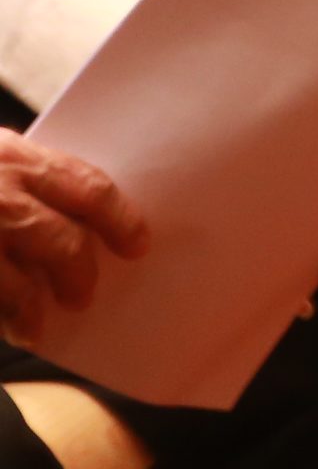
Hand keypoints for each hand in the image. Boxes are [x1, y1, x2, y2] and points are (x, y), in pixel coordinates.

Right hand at [0, 129, 149, 341]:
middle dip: (81, 272)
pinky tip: (8, 328)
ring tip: (40, 322)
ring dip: (37, 309)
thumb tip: (79, 214)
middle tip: (86, 292)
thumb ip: (24, 174)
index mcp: (10, 155)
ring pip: (21, 284)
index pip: (88, 187)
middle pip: (61, 241)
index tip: (138, 244)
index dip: (121, 219)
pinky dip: (3, 319)